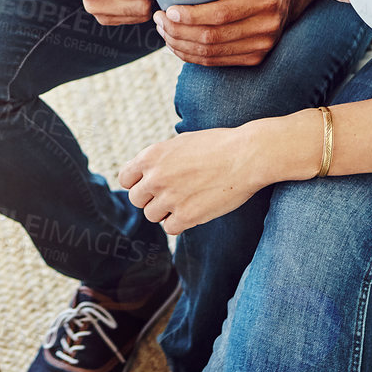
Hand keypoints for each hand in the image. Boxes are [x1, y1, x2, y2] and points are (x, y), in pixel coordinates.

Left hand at [119, 124, 272, 234]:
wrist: (246, 155)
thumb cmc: (219, 145)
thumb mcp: (181, 142)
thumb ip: (160, 159)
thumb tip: (148, 173)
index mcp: (151, 156)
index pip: (124, 179)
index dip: (136, 183)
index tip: (150, 184)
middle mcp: (156, 177)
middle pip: (136, 200)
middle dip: (151, 198)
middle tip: (172, 193)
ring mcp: (170, 198)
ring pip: (152, 216)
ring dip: (166, 211)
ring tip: (186, 200)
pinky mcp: (187, 216)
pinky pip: (170, 228)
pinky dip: (180, 223)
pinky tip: (194, 210)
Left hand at [154, 0, 297, 65]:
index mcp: (266, 1)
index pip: (222, 13)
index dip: (192, 15)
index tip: (169, 9)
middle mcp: (266, 28)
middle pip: (212, 37)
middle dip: (178, 30)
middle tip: (158, 17)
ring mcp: (260, 48)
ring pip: (210, 53)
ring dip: (180, 44)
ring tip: (162, 28)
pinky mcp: (253, 59)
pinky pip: (215, 62)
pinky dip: (190, 55)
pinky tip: (175, 43)